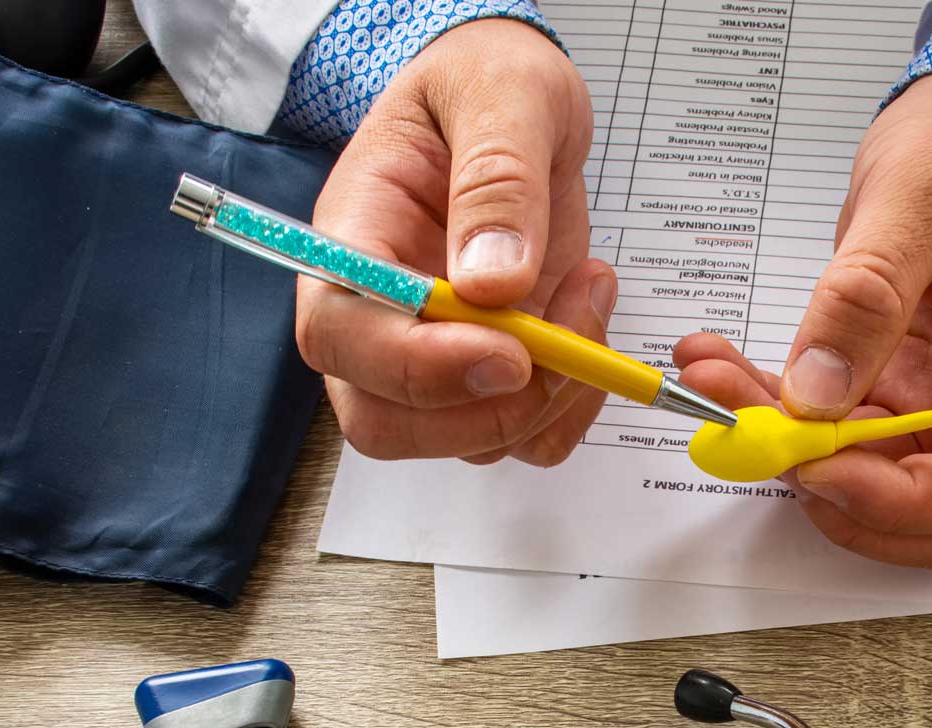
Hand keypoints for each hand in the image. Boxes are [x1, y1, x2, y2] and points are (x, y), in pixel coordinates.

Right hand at [297, 19, 616, 466]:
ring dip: (548, 399)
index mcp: (352, 237)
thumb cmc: (486, 82)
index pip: (340, 336)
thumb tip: (494, 283)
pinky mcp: (495, 369)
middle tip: (566, 342)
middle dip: (486, 410)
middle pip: (384, 422)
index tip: (508, 351)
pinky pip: (524, 436)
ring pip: (464, 441)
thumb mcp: (503, 95)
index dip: (417, 366)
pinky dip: (573, 406)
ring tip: (588, 290)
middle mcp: (378, 314)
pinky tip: (591, 318)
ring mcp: (435, 352)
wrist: (511, 98)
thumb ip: (497, 179)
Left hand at [677, 72, 931, 570]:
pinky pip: (833, 427)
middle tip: (757, 437)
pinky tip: (721, 366)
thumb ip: (867, 295)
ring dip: (786, 449)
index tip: (816, 469)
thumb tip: (816, 391)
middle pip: (931, 512)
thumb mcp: (920, 198)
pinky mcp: (895, 384)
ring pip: (866, 474)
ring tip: (714, 381)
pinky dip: (774, 410)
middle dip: (838, 491)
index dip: (900, 501)